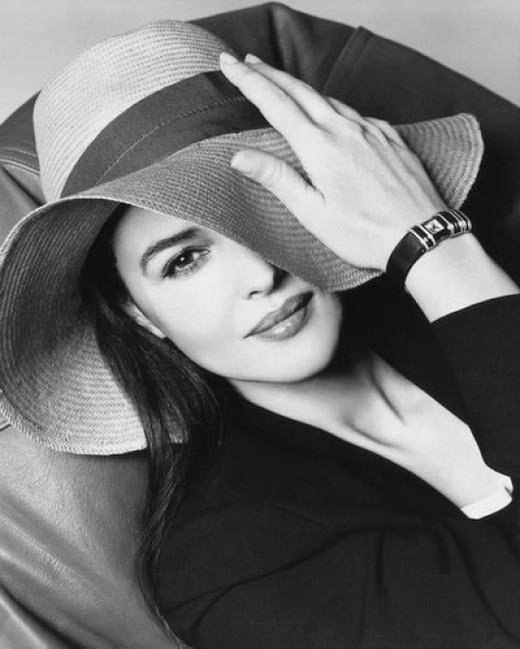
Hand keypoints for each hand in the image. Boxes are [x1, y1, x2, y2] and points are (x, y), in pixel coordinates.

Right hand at [219, 52, 445, 270]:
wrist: (421, 236)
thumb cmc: (364, 233)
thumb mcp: (313, 212)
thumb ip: (277, 179)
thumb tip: (239, 155)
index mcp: (320, 147)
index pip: (275, 103)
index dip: (249, 81)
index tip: (229, 64)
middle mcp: (345, 130)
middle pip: (300, 91)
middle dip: (270, 74)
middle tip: (248, 61)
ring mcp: (372, 131)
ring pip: (329, 99)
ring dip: (301, 89)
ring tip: (283, 85)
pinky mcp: (391, 138)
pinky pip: (357, 114)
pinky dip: (336, 107)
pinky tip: (334, 114)